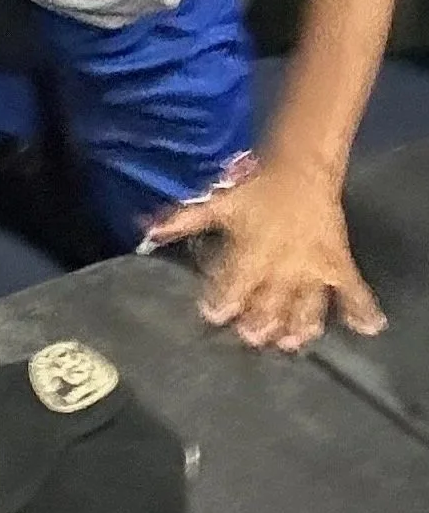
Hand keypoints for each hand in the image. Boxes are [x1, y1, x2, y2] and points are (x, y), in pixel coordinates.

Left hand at [143, 158, 384, 349]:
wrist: (302, 169)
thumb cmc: (255, 189)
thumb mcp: (217, 203)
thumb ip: (182, 220)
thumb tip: (146, 232)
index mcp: (250, 253)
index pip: (231, 287)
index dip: (220, 303)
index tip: (212, 316)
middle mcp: (282, 266)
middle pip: (269, 305)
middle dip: (258, 324)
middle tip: (251, 336)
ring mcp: (313, 269)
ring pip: (306, 307)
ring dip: (298, 327)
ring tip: (291, 342)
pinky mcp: (339, 265)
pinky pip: (353, 291)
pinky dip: (361, 310)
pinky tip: (367, 329)